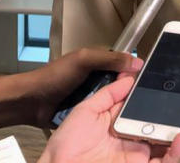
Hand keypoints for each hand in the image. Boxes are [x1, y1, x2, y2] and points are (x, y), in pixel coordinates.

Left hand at [24, 47, 141, 127]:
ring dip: (119, 106)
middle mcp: (97, 78)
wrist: (31, 102)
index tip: (147, 80)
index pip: (123, 64)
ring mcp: (92, 96)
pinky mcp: (87, 112)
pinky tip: (117, 121)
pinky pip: (102, 113)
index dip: (134, 72)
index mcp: (98, 61)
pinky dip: (108, 117)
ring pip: (113, 100)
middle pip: (121, 84)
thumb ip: (109, 59)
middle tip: (142, 100)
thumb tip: (137, 62)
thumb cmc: (54, 77)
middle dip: (128, 91)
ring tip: (134, 112)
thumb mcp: (84, 61)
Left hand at [41, 75, 179, 162]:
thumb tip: (131, 75)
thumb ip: (111, 92)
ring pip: (175, 141)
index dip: (170, 94)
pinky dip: (177, 148)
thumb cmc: (65, 144)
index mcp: (124, 121)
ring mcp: (140, 154)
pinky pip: (166, 160)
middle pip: (170, 122)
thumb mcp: (87, 109)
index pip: (153, 105)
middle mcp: (136, 137)